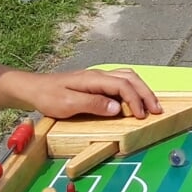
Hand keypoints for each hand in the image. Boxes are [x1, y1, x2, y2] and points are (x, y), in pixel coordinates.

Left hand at [18, 67, 161, 120]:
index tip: (141, 116)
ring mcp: (98, 77)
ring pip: (128, 77)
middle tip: (157, 110)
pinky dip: (133, 89)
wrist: (34, 88)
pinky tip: (136, 99)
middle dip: (146, 94)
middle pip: (131, 78)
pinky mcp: (96, 83)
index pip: (123, 86)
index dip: (135, 101)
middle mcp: (100, 75)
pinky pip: (121, 81)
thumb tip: (117, 108)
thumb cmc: (48, 97)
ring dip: (142, 90)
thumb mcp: (68, 104)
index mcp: (94, 79)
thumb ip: (93, 105)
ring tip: (151, 105)